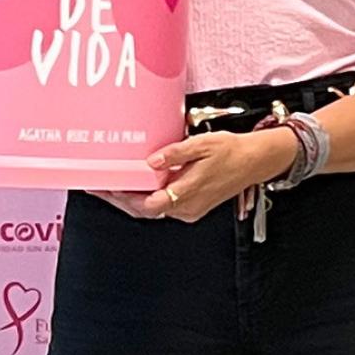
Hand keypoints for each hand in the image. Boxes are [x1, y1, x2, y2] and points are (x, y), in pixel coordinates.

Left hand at [91, 131, 298, 222]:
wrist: (257, 161)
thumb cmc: (233, 152)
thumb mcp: (204, 145)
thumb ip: (176, 153)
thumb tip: (151, 160)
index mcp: (187, 194)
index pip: (145, 204)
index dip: (122, 198)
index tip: (104, 186)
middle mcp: (186, 207)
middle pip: (144, 210)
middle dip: (119, 199)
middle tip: (97, 186)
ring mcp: (189, 209)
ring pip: (152, 209)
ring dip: (131, 199)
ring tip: (112, 184)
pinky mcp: (193, 205)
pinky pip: (163, 205)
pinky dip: (147, 197)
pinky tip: (139, 184)